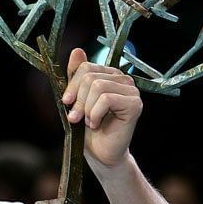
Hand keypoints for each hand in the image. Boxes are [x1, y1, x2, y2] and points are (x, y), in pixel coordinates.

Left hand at [62, 48, 141, 173]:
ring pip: (97, 87)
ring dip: (87, 109)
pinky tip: (97, 124)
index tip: (67, 102)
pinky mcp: (135, 104)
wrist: (100, 153)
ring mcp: (131, 91)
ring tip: (89, 121)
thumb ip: (76, 75)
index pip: (86, 67)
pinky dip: (95, 114)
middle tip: (77, 117)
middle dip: (78, 100)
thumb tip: (77, 51)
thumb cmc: (88, 127)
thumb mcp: (76, 98)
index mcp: (109, 75)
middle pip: (90, 77)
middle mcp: (123, 79)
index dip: (73, 85)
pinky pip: (106, 99)